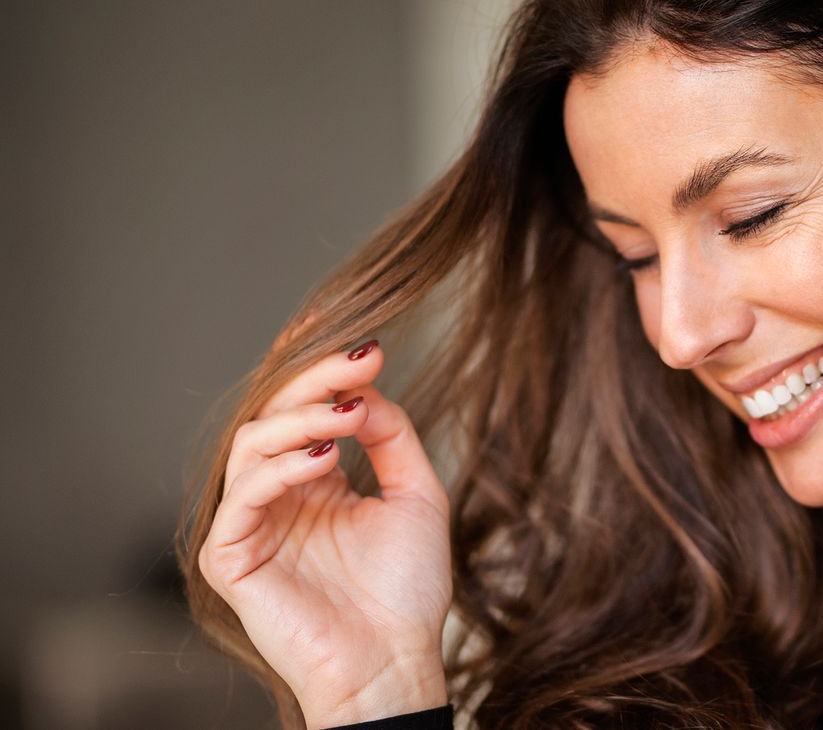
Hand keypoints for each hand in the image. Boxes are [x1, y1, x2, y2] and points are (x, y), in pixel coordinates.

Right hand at [198, 339, 452, 726]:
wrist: (395, 660)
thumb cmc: (407, 592)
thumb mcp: (417, 495)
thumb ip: (393, 436)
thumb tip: (367, 388)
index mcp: (314, 480)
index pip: (304, 409)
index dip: (319, 368)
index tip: (362, 338)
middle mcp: (278, 495)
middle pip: (276, 414)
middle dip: (318, 380)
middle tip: (362, 360)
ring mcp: (251, 524)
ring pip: (252, 444)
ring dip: (301, 419)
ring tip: (349, 411)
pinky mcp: (231, 557)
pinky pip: (242, 497)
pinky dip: (280, 468)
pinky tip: (323, 459)